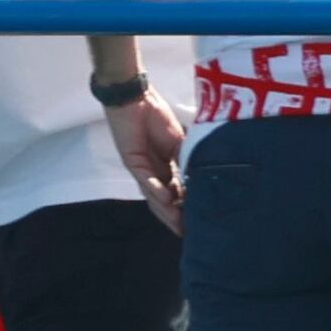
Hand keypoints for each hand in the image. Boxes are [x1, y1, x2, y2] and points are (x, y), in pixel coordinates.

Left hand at [113, 88, 187, 223]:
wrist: (135, 98)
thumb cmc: (155, 115)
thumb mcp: (179, 141)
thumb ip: (186, 159)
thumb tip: (199, 177)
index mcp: (165, 167)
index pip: (176, 192)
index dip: (185, 207)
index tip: (197, 222)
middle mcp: (153, 173)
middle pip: (164, 201)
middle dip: (175, 217)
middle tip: (187, 232)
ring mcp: (142, 169)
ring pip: (153, 196)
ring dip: (166, 209)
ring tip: (178, 223)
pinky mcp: (132, 162)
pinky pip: (145, 179)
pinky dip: (156, 189)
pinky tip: (166, 198)